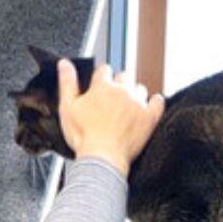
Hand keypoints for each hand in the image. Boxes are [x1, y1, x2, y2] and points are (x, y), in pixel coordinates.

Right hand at [57, 59, 164, 175]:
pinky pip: (158, 102)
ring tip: (125, 107)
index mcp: (102, 86)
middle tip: (110, 100)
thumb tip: (65, 64)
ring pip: (139, 88)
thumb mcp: (67, 107)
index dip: (101, 77)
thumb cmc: (83, 135)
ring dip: (133, 94)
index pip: (104, 70)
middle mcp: (122, 90)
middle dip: (117, 85)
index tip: (98, 86)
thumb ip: (67, 82)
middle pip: (123, 76)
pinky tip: (149, 105)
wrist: (102, 157)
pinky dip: (154, 102)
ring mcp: (137, 103)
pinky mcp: (149, 117)